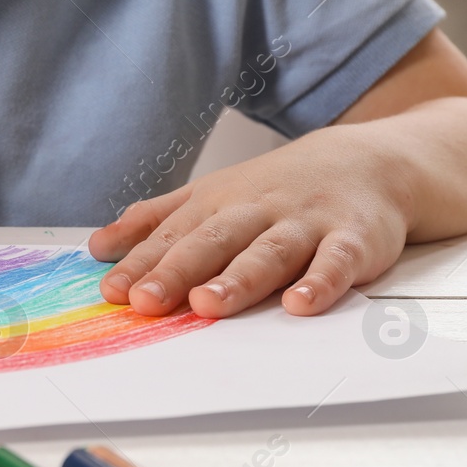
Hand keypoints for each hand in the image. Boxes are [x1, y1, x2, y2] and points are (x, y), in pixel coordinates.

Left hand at [87, 125, 411, 317]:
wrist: (367, 162)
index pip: (172, 237)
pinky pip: (337, 261)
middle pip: (213, 243)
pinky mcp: (354, 239)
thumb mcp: (211, 196)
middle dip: (176, 271)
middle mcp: (257, 212)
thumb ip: (156, 221)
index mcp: (218, 205)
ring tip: (207, 305)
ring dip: (238, 279)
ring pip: (268, 252)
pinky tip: (300, 304)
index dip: (141, 264)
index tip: (111, 291)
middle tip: (146, 302)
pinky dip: (321, 282)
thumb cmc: (277, 189)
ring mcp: (305, 224)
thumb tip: (99, 247)